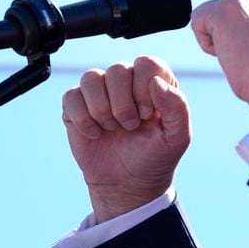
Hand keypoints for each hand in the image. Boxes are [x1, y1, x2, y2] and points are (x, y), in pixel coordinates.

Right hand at [61, 56, 190, 221]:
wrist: (128, 184)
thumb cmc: (155, 156)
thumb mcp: (178, 136)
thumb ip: (177, 106)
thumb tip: (156, 81)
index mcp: (154, 81)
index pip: (146, 63)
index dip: (144, 89)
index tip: (147, 115)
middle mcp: (127, 81)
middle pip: (117, 70)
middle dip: (123, 105)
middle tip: (130, 126)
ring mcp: (100, 91)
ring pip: (91, 78)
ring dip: (102, 110)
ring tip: (112, 128)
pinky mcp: (77, 106)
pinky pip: (71, 96)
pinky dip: (82, 119)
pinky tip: (95, 134)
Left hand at [191, 0, 248, 116]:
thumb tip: (233, 34)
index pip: (242, 16)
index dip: (244, 40)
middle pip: (224, 14)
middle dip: (230, 36)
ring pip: (209, 17)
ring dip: (219, 41)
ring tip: (242, 54)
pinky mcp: (225, 6)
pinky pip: (197, 23)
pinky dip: (207, 45)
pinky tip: (231, 53)